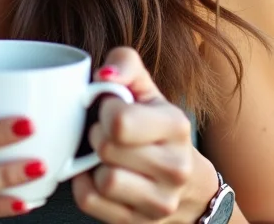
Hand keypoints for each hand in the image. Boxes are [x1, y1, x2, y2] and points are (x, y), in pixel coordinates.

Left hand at [73, 48, 220, 222]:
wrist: (189, 187)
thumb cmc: (156, 128)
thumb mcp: (146, 90)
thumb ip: (125, 64)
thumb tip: (103, 74)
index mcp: (176, 126)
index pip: (120, 121)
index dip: (106, 110)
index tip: (112, 110)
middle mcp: (175, 167)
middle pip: (107, 149)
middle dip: (98, 136)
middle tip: (108, 134)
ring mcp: (160, 201)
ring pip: (102, 180)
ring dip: (94, 165)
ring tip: (107, 156)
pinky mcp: (138, 222)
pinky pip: (90, 201)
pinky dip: (84, 186)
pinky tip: (97, 175)